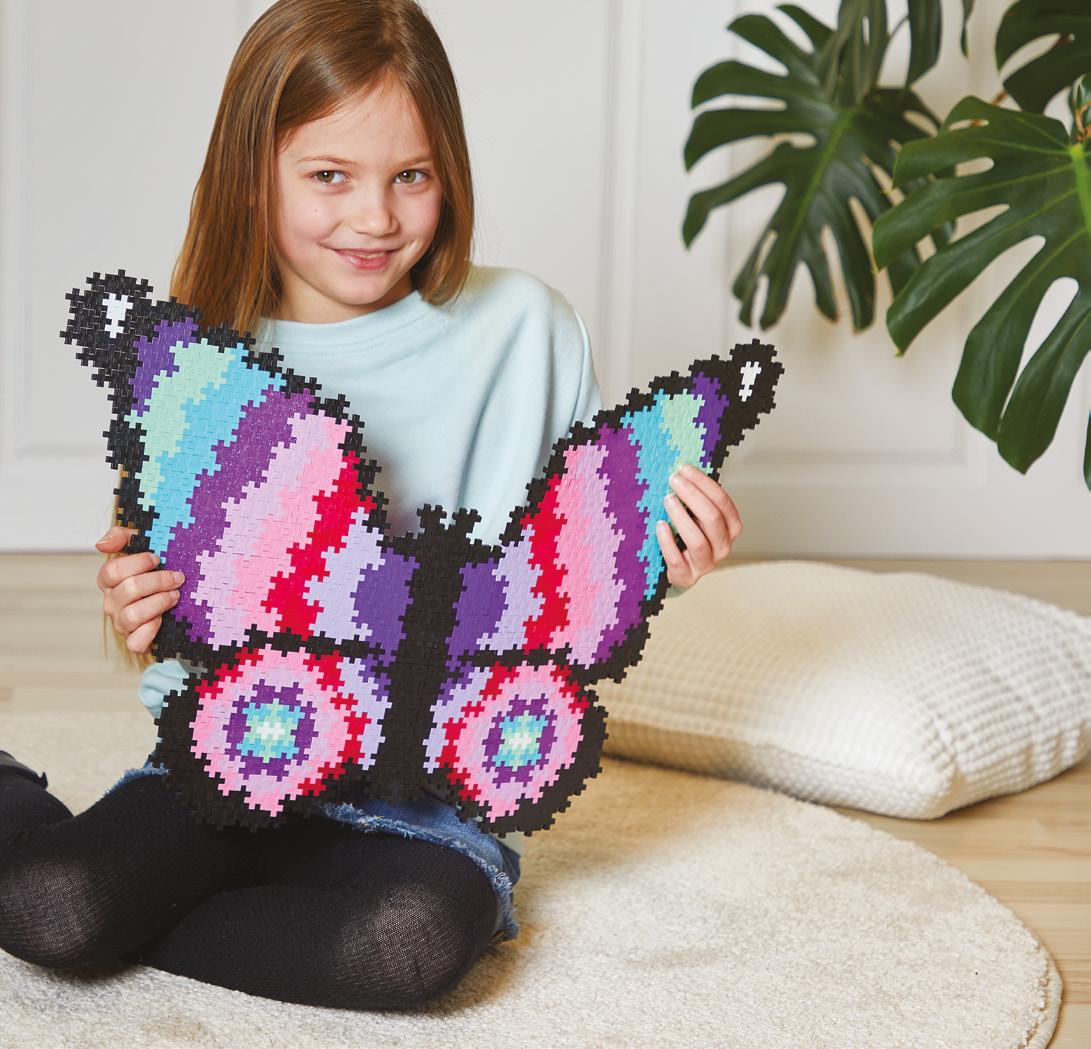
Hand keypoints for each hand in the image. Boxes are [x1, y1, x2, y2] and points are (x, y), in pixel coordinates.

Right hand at [95, 526, 184, 653]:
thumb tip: (101, 545)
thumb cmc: (156, 570)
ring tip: (175, 595)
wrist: (177, 597)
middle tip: (178, 577)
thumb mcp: (141, 545)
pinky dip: (150, 631)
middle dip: (159, 581)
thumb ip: (121, 536)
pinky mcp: (135, 641)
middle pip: (129, 590)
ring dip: (160, 602)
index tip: (157, 558)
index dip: (138, 562)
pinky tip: (163, 619)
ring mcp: (122, 623)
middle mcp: (111, 602)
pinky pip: (136, 643)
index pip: (112, 570)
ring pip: (133, 615)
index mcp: (109, 580)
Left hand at [655, 463, 741, 588]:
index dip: (704, 483)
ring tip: (667, 500)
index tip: (684, 469)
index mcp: (731, 528)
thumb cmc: (688, 536)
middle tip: (673, 480)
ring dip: (681, 517)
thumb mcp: (697, 517)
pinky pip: (677, 560)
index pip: (723, 502)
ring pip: (697, 541)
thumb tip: (682, 470)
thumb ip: (696, 499)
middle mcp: (723, 546)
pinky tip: (659, 526)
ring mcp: (706, 564)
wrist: (679, 570)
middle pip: (712, 518)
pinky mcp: (687, 577)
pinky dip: (667, 542)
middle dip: (692, 495)